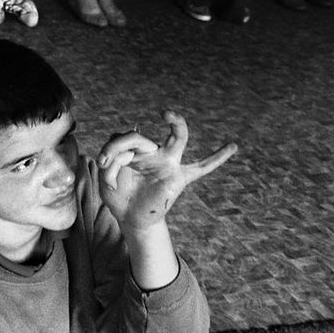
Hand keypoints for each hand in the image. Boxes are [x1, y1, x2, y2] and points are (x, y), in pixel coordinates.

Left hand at [96, 110, 236, 229]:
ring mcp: (167, 163)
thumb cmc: (119, 196)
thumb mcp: (107, 181)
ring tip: (167, 114)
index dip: (108, 152)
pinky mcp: (178, 178)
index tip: (101, 166)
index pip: (121, 141)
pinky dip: (217, 158)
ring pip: (177, 138)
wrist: (131, 218)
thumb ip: (112, 165)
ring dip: (175, 123)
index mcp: (133, 151)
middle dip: (122, 142)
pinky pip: (202, 168)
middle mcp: (151, 153)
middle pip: (139, 137)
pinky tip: (232, 147)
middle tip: (107, 157)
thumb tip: (123, 156)